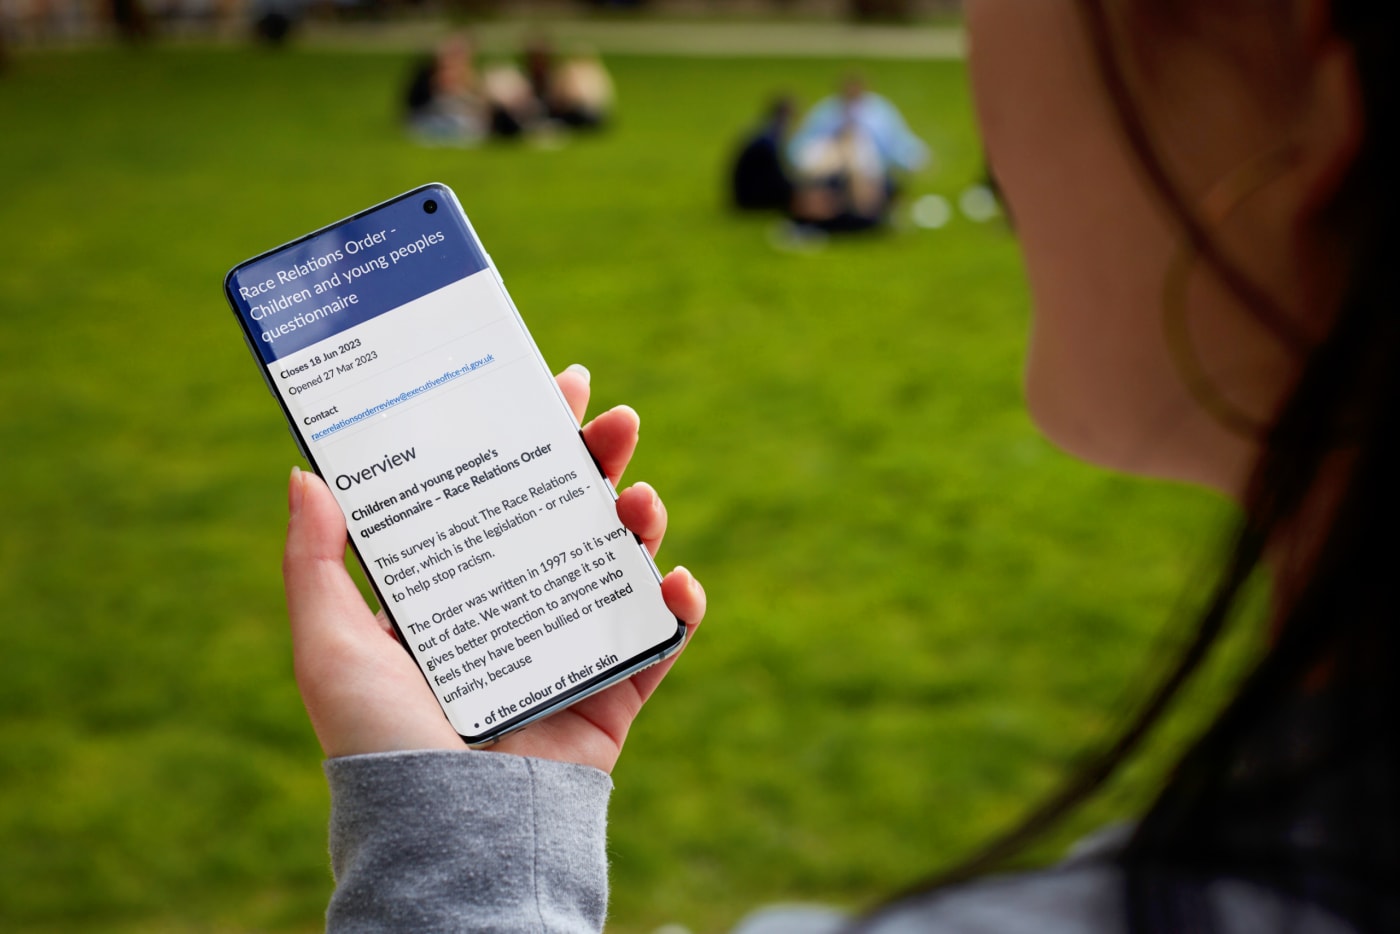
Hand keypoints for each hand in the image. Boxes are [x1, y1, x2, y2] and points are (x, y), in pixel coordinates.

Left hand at [282, 366, 705, 772]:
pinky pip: (659, 645)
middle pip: (568, 517)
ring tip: (640, 501)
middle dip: (597, 462)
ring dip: (640, 522)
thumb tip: (305, 473)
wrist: (445, 834)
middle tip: (618, 419)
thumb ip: (314, 562)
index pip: (498, 496)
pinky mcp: (612, 697)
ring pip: (619, 568)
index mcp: (458, 591)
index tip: (551, 384)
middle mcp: (516, 611)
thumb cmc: (379, 742)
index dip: (529, 439)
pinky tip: (676, 582)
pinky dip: (680, 611)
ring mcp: (569, 651)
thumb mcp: (327, 644)